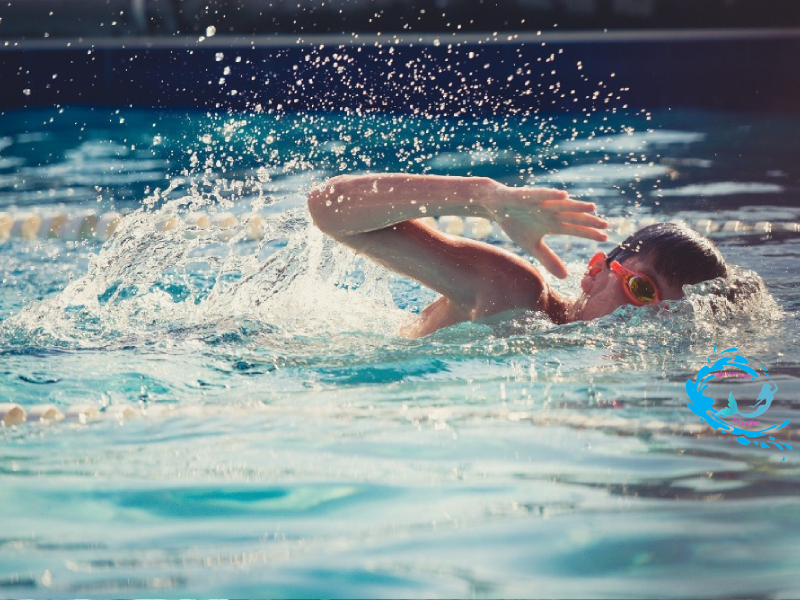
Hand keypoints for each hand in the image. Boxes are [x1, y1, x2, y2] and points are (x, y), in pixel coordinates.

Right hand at [485, 184, 608, 278]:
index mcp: (553, 224)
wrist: (496, 207)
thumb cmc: (515, 223)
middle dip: (589, 221)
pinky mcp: (528, 195)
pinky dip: (551, 194)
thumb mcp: (532, 246)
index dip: (589, 233)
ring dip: (576, 206)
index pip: (575, 229)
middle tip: (606, 225)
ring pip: (562, 205)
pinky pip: (542, 194)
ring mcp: (541, 203)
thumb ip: (548, 259)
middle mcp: (551, 212)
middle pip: (573, 217)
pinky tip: (563, 195)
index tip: (605, 238)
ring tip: (592, 208)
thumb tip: (565, 276)